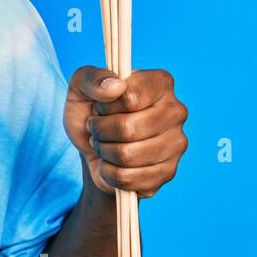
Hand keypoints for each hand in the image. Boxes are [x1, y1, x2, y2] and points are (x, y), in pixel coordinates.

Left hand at [64, 66, 187, 198]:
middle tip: (97, 129)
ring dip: (104, 152)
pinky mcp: (168, 171)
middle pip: (128, 129)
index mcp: (160, 83)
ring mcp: (176, 143)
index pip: (130, 98)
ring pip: (127, 155)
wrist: (92, 147)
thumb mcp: (80, 87)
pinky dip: (109, 173)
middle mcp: (176, 111)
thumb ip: (92, 78)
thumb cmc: (91, 111)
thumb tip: (116, 86)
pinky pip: (129, 178)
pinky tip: (111, 163)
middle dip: (100, 131)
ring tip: (104, 144)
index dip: (105, 106)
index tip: (101, 106)